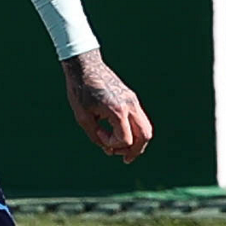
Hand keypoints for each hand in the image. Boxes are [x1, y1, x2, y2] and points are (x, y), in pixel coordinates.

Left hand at [62, 49, 151, 163]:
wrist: (85, 66)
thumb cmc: (80, 90)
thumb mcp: (81, 116)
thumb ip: (94, 135)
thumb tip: (107, 148)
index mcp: (117, 110)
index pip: (125, 139)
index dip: (111, 143)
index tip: (98, 132)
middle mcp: (130, 105)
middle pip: (144, 135)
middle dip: (136, 150)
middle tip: (124, 159)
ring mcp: (133, 100)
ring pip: (145, 128)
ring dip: (136, 141)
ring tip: (123, 150)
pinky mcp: (131, 97)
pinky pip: (139, 119)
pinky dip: (133, 130)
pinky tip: (120, 135)